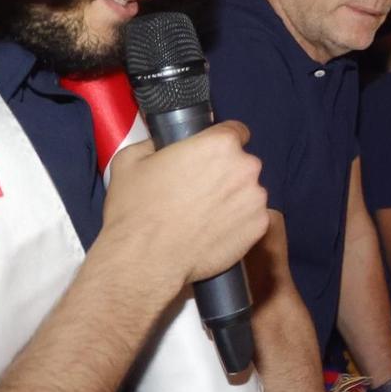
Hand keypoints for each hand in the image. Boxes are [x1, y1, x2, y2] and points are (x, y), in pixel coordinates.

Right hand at [104, 121, 266, 288]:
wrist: (145, 259)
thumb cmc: (136, 209)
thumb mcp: (130, 161)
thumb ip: (154, 143)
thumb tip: (160, 142)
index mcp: (219, 144)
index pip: (235, 132)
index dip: (221, 143)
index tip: (209, 157)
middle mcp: (246, 167)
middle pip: (242, 163)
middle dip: (226, 173)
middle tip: (200, 191)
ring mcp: (256, 198)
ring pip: (249, 191)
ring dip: (233, 198)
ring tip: (204, 215)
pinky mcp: (260, 226)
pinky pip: (252, 218)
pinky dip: (238, 223)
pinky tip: (213, 231)